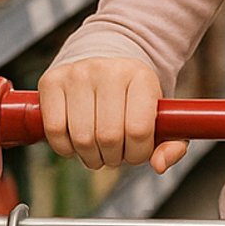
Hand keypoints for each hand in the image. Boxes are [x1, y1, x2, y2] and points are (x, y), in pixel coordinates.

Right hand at [38, 57, 188, 171]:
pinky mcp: (51, 80)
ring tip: (97, 149)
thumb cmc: (133, 97)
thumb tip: (159, 165)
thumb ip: (172, 144)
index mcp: (141, 77)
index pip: (139, 130)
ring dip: (90, 157)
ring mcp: (77, 73)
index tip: (135, 151)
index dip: (137, 153)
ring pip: (82, 138)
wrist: (104, 60)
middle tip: (114, 153)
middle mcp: (108, 70)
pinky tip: (75, 142)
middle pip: (109, 138)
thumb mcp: (160, 116)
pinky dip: (65, 148)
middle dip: (113, 158)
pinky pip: (55, 130)